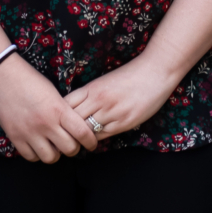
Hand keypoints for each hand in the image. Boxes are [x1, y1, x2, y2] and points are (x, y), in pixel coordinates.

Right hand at [0, 55, 101, 163]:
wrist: (3, 75)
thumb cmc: (31, 80)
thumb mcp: (54, 93)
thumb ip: (64, 111)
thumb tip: (76, 129)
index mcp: (59, 109)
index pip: (82, 133)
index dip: (91, 142)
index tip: (91, 143)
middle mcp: (46, 123)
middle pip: (69, 149)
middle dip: (74, 148)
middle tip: (71, 143)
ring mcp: (29, 132)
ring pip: (51, 157)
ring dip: (55, 153)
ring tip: (54, 145)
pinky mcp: (15, 137)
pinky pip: (31, 157)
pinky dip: (37, 154)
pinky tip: (38, 145)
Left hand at [61, 55, 183, 143]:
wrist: (156, 71)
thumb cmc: (131, 75)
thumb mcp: (104, 81)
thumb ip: (90, 94)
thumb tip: (76, 108)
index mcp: (92, 88)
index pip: (66, 105)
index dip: (58, 115)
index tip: (56, 120)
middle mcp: (98, 101)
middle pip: (72, 120)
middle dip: (65, 129)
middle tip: (61, 136)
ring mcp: (111, 112)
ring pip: (85, 131)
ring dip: (79, 137)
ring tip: (74, 141)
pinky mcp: (124, 122)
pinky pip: (101, 135)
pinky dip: (94, 139)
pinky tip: (92, 140)